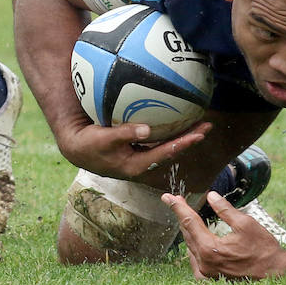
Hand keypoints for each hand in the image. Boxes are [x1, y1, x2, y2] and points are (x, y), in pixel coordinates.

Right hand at [58, 118, 212, 181]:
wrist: (77, 149)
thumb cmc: (89, 144)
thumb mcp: (104, 139)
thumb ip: (125, 134)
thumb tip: (148, 129)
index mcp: (137, 165)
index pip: (166, 153)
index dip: (183, 143)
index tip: (199, 134)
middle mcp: (143, 163)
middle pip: (172, 150)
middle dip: (190, 138)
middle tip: (208, 125)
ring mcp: (141, 156)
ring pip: (167, 145)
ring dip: (183, 134)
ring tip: (200, 122)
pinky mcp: (138, 149)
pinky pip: (159, 140)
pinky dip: (170, 130)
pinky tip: (178, 119)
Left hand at [163, 191, 284, 279]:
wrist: (273, 272)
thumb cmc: (262, 248)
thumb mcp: (245, 223)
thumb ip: (225, 209)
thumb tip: (211, 196)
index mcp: (210, 248)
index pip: (189, 222)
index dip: (179, 207)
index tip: (168, 197)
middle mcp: (204, 262)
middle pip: (188, 234)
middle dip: (182, 216)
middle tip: (177, 201)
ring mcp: (206, 272)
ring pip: (191, 246)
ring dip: (188, 230)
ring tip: (186, 216)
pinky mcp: (211, 278)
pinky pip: (196, 260)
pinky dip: (194, 247)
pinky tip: (195, 240)